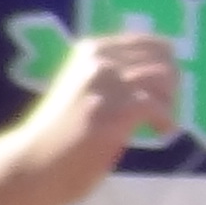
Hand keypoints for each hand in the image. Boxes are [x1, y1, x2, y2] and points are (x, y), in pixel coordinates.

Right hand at [8, 30, 180, 202]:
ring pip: (163, 78)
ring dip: (169, 102)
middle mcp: (100, 60)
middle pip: (162, 58)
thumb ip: (110, 75)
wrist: (34, 162)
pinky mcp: (117, 111)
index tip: (165, 84)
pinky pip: (158, 107)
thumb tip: (152, 74)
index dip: (166, 63)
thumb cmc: (57, 131)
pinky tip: (160, 132)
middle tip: (165, 105)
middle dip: (171, 82)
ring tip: (160, 120)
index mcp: (91, 51)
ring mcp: (108, 84)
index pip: (148, 42)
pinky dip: (166, 121)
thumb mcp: (82, 87)